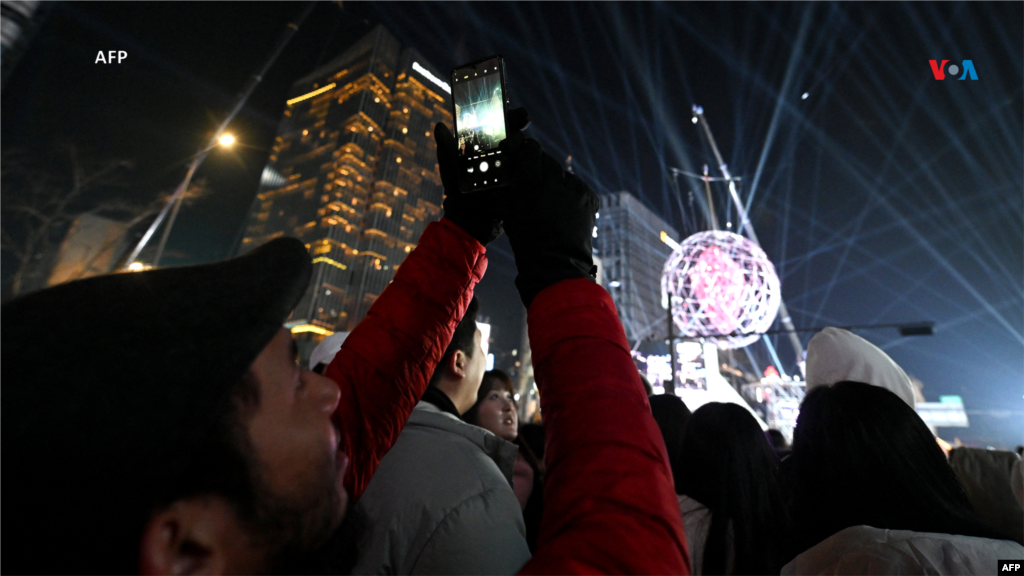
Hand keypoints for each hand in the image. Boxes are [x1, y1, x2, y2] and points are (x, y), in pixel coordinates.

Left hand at [433, 109, 530, 245]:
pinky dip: (531, 162)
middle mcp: (499, 154)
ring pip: (523, 148)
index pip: (495, 124)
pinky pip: (530, 167)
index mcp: (482, 147)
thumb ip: (446, 149)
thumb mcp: (451, 171)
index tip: (509, 108)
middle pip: (513, 132)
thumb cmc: (457, 194)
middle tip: (523, 119)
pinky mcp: (520, 182)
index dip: (503, 114)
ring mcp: (511, 168)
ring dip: (525, 143)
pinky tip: (531, 159)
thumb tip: (440, 126)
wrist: (470, 223)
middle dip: (519, 123)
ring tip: (522, 143)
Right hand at [499, 128, 598, 307]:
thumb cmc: (528, 243)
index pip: (529, 149)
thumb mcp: (509, 214)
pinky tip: (562, 207)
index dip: (521, 150)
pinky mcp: (590, 198)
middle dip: (537, 167)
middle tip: (530, 181)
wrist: (558, 267)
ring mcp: (576, 190)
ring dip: (554, 181)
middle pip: (546, 159)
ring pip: (562, 173)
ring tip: (548, 200)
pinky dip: (569, 192)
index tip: (516, 154)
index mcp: (532, 183)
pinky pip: (576, 186)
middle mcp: (556, 181)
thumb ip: (507, 188)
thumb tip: (504, 171)